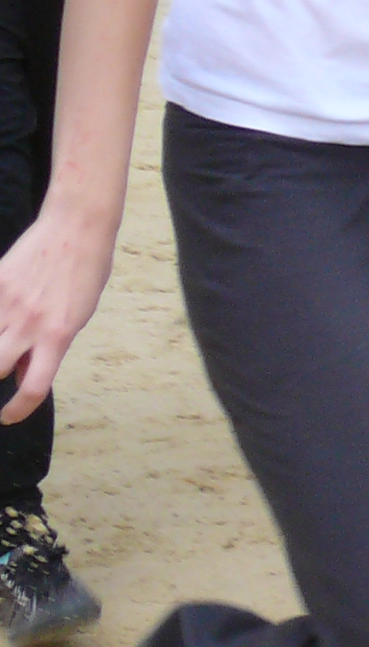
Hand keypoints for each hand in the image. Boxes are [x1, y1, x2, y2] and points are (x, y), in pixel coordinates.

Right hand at [0, 204, 113, 424]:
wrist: (76, 229)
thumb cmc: (83, 275)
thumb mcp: (77, 317)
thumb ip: (48, 347)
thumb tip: (23, 372)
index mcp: (58, 336)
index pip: (34, 387)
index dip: (18, 409)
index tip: (8, 417)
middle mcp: (30, 323)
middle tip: (2, 377)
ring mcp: (8, 303)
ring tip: (7, 342)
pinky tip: (4, 316)